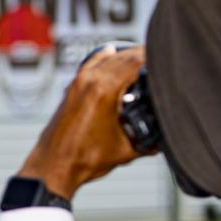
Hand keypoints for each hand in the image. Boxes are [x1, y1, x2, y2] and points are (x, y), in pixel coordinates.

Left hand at [18, 45, 150, 199]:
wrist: (54, 166)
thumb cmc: (81, 160)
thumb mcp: (126, 150)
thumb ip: (149, 142)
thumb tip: (163, 138)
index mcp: (104, 90)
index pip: (136, 60)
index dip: (155, 57)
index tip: (166, 61)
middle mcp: (89, 80)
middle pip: (123, 55)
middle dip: (142, 56)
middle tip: (159, 61)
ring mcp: (78, 82)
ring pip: (106, 57)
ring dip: (125, 56)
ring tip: (141, 61)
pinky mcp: (71, 88)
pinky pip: (91, 63)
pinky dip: (104, 58)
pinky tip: (111, 54)